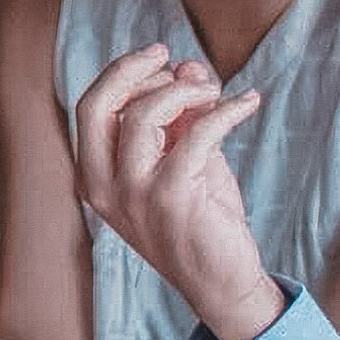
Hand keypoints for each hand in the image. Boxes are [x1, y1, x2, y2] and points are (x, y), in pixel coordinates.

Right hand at [72, 45, 286, 339]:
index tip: (161, 57)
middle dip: (134, 68)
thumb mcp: (184, 159)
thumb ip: (180, 116)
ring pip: (144, 114)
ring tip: (216, 93)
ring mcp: (133, 195)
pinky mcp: (172, 199)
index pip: (90, 107)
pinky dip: (227, 110)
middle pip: (99, 104)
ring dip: (186, 91)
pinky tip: (248, 104)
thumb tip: (188, 66)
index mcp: (94, 178)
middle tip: (173, 58)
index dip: (123, 72)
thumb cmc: (199, 220)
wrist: (221, 283)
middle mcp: (103, 188)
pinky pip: (198, 133)